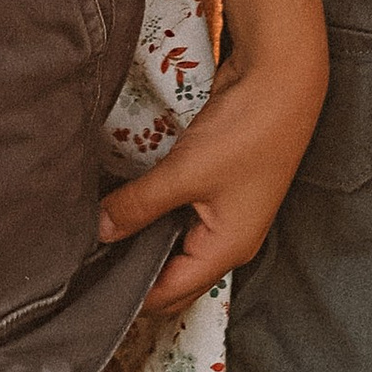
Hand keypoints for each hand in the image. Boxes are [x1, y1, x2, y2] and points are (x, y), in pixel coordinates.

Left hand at [96, 41, 328, 307]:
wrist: (283, 76)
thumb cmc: (244, 132)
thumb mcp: (185, 172)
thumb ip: (139, 205)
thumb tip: (99, 231)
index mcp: (226, 252)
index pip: (169, 295)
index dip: (130, 295)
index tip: (88, 286)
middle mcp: (229, 241)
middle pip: (176, 276)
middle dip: (136, 273)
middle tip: (90, 263)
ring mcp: (227, 211)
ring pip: (177, 243)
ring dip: (145, 239)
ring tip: (101, 233)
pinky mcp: (221, 183)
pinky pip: (183, 214)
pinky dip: (158, 214)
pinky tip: (131, 202)